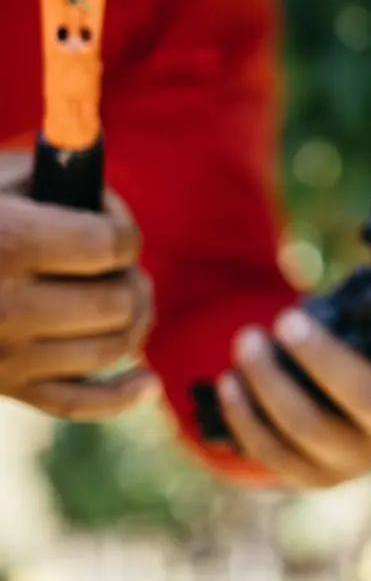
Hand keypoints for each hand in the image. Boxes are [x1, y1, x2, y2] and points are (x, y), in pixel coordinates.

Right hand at [0, 153, 158, 418]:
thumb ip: (58, 178)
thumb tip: (109, 199)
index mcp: (7, 244)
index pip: (111, 245)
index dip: (124, 228)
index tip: (106, 219)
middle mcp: (5, 307)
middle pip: (118, 301)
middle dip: (130, 275)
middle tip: (114, 263)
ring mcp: (3, 356)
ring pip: (110, 348)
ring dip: (133, 320)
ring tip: (122, 296)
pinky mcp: (3, 387)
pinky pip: (77, 402)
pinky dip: (122, 396)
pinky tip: (147, 381)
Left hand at [214, 299, 370, 488]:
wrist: (343, 413)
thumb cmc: (368, 343)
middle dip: (324, 357)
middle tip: (285, 318)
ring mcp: (360, 455)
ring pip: (313, 427)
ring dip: (272, 382)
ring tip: (244, 340)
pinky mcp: (316, 476)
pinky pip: (276, 453)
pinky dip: (247, 416)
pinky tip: (228, 381)